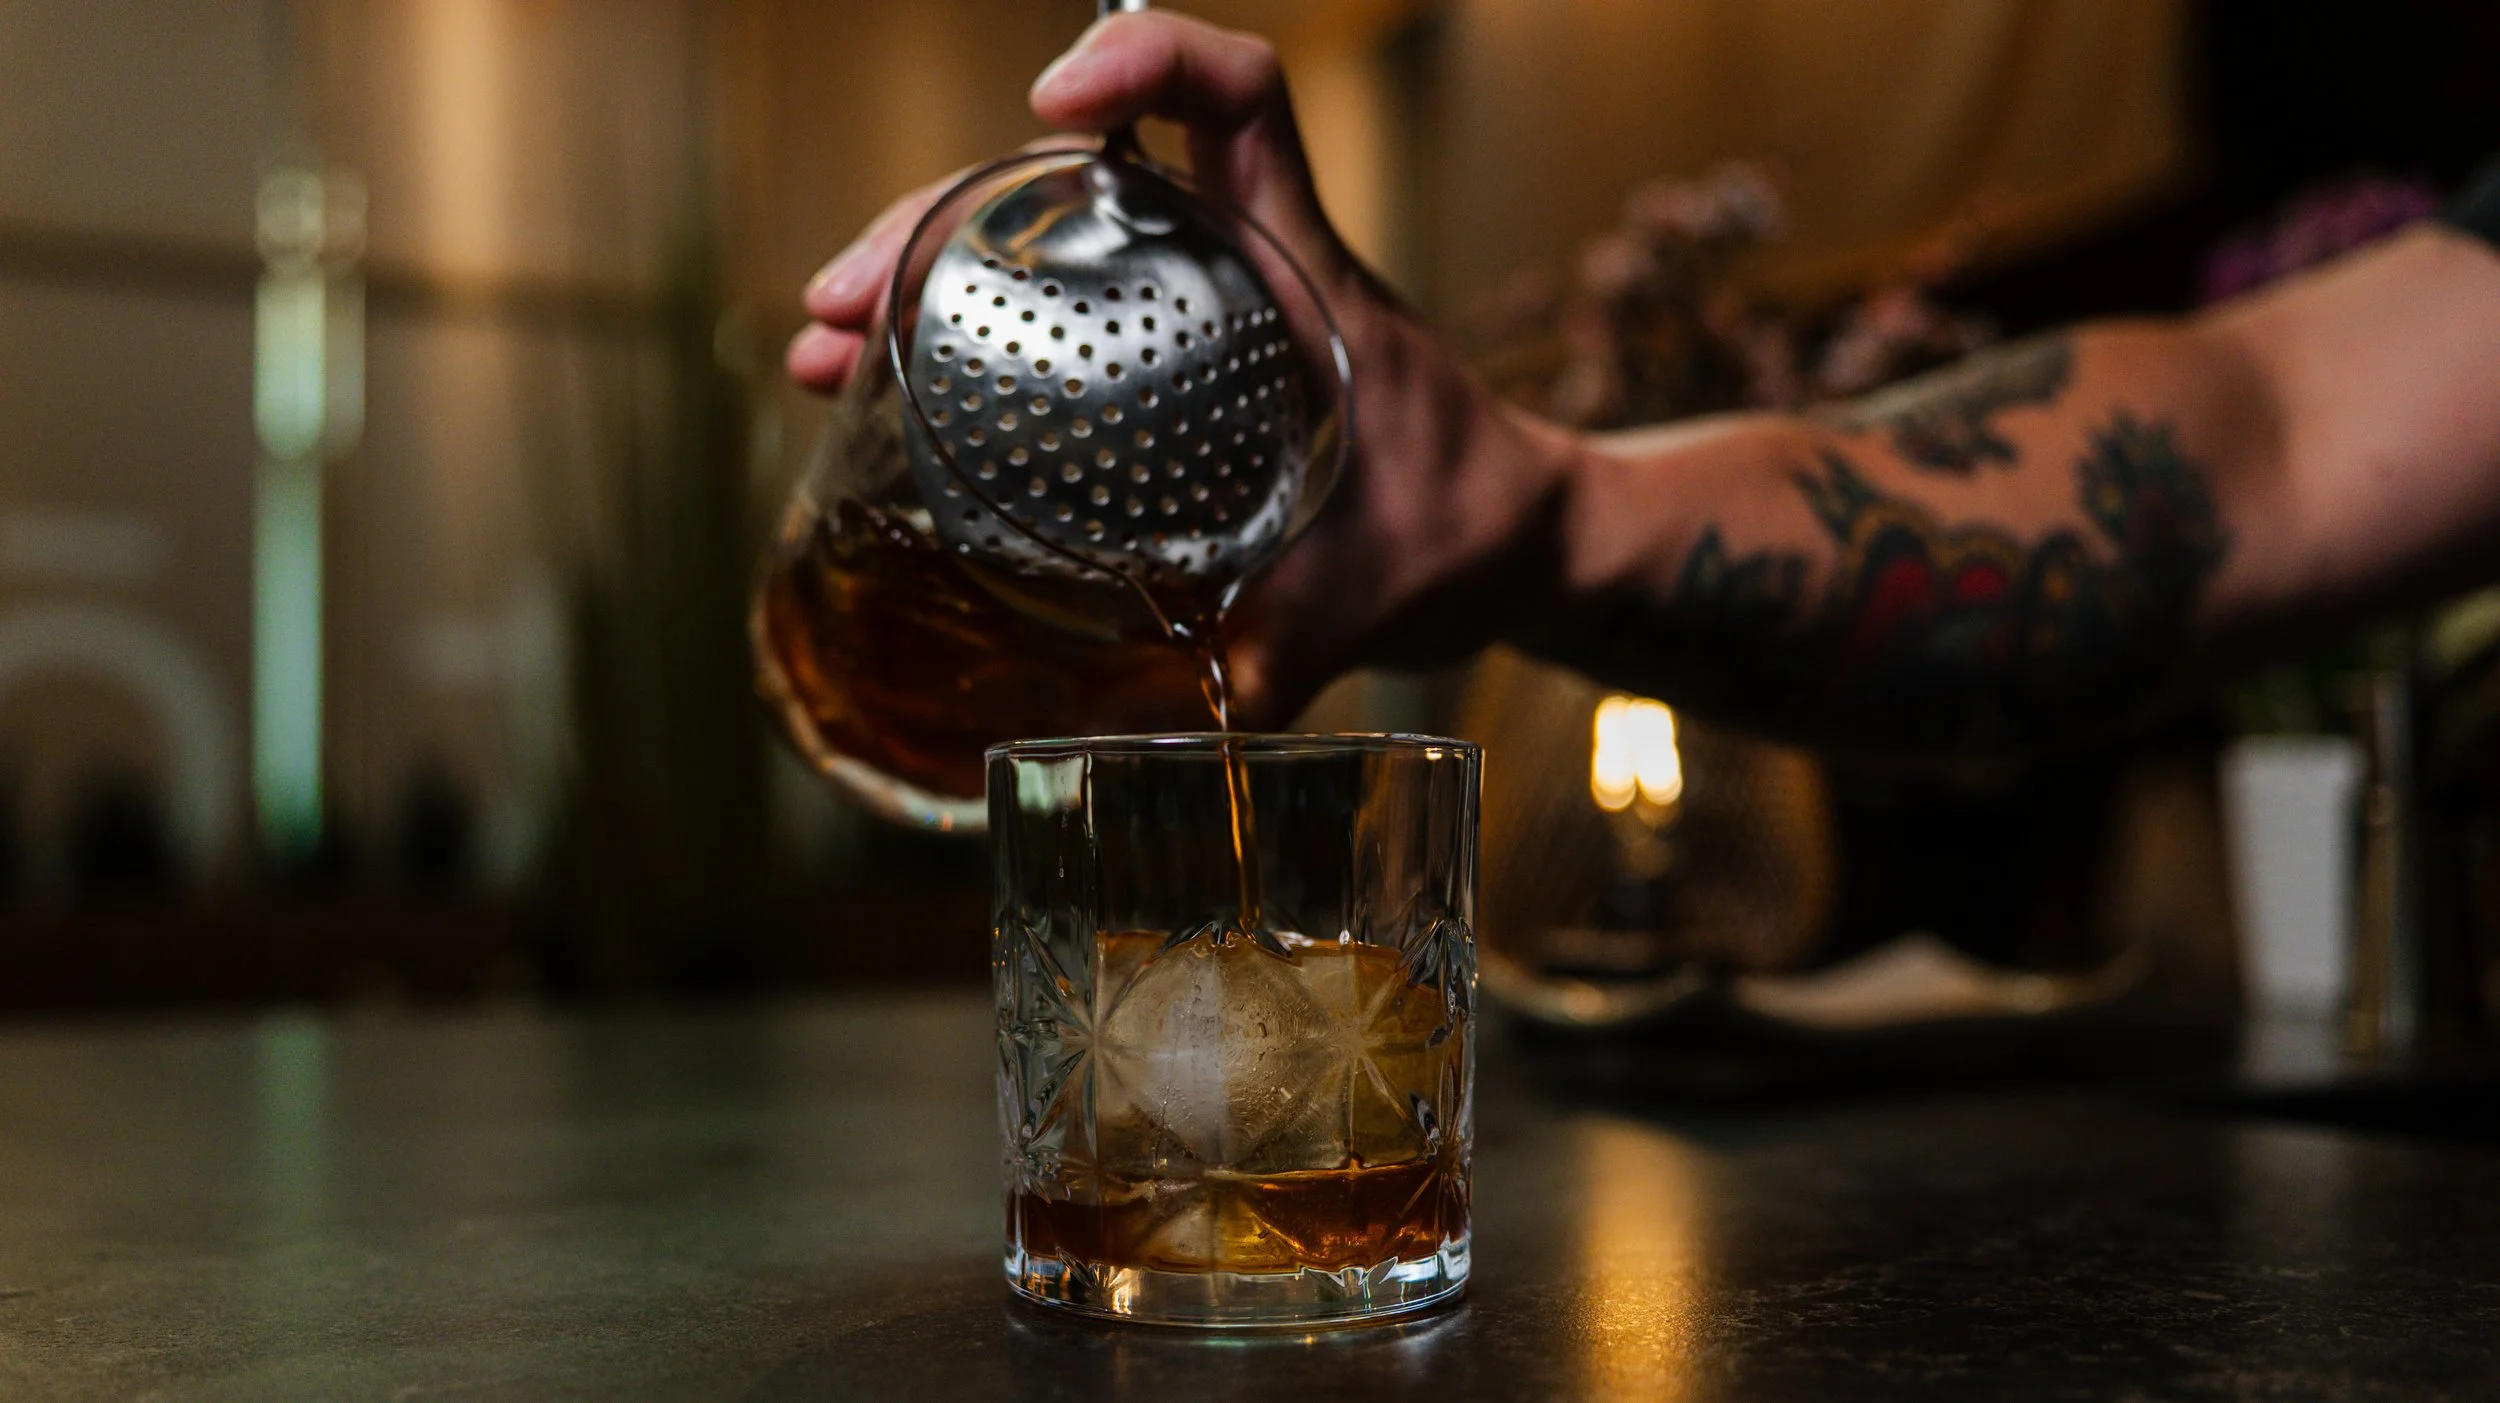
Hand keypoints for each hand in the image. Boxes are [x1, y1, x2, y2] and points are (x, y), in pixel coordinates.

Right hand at [788, 11, 1582, 724]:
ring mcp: (1200, 314)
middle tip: (839, 302)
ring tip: (827, 345)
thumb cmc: (1470, 529)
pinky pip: (1055, 312)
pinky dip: (966, 336)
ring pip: (1042, 244)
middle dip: (940, 217)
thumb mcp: (1374, 595)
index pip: (1241, 100)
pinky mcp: (1177, 369)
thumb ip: (1284, 663)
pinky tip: (889, 388)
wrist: (1520, 543)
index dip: (1148, 63)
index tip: (1049, 104)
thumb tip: (1169, 755)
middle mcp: (1241, 270)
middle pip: (1073, 178)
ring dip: (925, 274)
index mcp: (1301, 278)